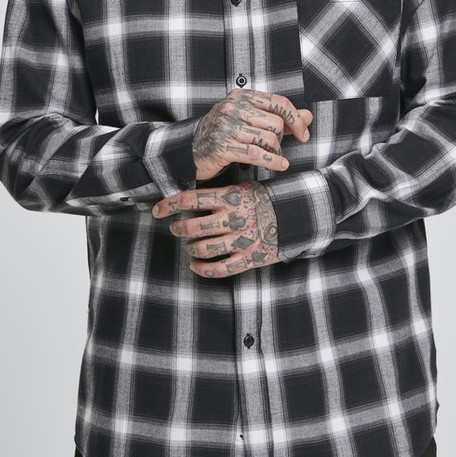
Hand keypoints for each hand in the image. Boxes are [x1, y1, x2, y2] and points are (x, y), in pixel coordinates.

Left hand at [153, 182, 279, 277]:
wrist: (298, 215)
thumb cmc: (267, 199)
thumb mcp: (245, 188)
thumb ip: (221, 194)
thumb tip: (192, 198)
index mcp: (230, 197)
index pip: (191, 199)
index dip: (169, 205)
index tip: (157, 210)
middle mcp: (233, 218)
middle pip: (192, 226)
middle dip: (178, 228)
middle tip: (175, 228)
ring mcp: (241, 239)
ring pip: (203, 248)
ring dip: (191, 248)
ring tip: (189, 246)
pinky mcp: (249, 257)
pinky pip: (220, 268)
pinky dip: (203, 269)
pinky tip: (196, 265)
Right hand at [193, 88, 311, 181]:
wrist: (190, 150)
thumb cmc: (222, 134)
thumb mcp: (248, 119)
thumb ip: (278, 117)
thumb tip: (307, 116)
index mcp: (241, 96)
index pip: (279, 102)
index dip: (296, 119)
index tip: (303, 134)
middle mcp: (233, 108)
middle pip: (276, 123)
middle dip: (281, 140)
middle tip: (276, 148)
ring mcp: (226, 127)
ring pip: (269, 139)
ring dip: (276, 152)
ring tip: (272, 157)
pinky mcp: (223, 147)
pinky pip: (258, 155)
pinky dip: (273, 162)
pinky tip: (279, 166)